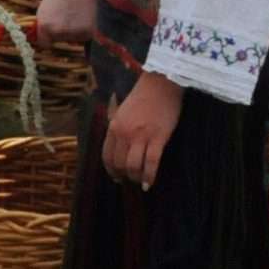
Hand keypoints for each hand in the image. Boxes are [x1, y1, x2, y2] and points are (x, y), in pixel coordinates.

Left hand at [35, 0, 100, 46]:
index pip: (44, 43)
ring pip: (75, 39)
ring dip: (76, 30)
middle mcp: (58, 31)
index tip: (52, 34)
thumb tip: (40, 39)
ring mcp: (74, 33)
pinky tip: (86, 15)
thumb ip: (43, 25)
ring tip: (77, 12)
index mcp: (45, 26)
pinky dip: (87, 29)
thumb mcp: (45, 9)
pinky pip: (86, 36)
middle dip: (64, 31)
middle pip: (61, 40)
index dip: (48, 38)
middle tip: (69, 15)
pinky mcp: (89, 32)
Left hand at [103, 71, 183, 189]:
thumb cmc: (144, 98)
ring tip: (141, 181)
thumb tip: (118, 149)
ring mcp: (141, 136)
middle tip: (131, 180)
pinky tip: (150, 183)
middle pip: (119, 163)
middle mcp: (124, 133)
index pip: (107, 155)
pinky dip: (150, 176)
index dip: (111, 170)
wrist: (161, 85)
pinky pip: (151, 163)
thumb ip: (118, 129)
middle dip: (124, 176)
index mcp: (113, 127)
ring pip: (133, 166)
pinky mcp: (158, 137)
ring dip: (136, 177)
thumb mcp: (122, 112)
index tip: (116, 177)